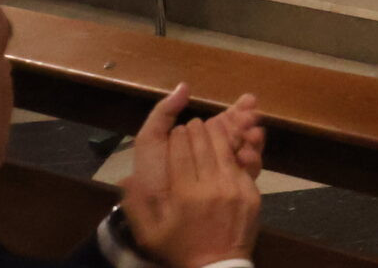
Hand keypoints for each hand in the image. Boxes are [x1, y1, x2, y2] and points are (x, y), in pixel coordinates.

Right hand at [123, 98, 261, 267]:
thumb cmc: (180, 248)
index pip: (180, 152)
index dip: (177, 136)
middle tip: (190, 124)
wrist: (217, 266)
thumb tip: (126, 177)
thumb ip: (136, 205)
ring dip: (216, 133)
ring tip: (208, 126)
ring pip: (224, 148)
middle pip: (203, 145)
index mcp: (184, 195)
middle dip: (195, 130)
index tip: (174, 129)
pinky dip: (235, 148)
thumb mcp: (150, 233)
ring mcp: (234, 187)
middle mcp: (210, 186)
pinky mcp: (251, 191)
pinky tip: (227, 142)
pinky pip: (242, 162)